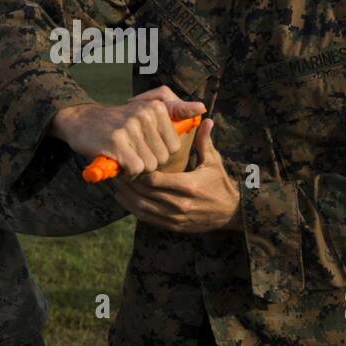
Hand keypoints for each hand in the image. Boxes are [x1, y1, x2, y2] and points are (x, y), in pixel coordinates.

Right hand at [50, 85, 205, 177]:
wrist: (81, 121)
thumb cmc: (118, 121)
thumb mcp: (147, 111)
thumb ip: (176, 110)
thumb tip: (202, 108)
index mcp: (156, 107)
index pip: (173, 146)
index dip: (159, 152)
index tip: (143, 145)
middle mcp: (145, 114)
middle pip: (162, 158)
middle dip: (148, 161)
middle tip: (131, 152)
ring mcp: (130, 127)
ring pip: (149, 165)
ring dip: (136, 168)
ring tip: (124, 156)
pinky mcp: (117, 142)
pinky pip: (136, 169)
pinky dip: (127, 171)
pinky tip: (118, 162)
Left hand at [112, 119, 240, 232]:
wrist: (230, 213)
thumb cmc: (220, 184)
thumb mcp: (214, 162)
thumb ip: (205, 142)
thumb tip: (206, 119)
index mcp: (188, 185)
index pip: (155, 179)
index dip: (139, 171)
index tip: (129, 160)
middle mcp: (180, 204)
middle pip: (145, 193)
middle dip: (128, 182)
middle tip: (116, 170)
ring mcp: (175, 217)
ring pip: (142, 207)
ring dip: (126, 196)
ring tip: (115, 183)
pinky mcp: (172, 226)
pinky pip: (147, 218)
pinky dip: (132, 208)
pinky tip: (124, 198)